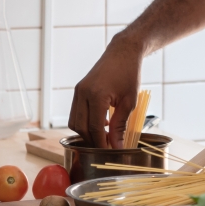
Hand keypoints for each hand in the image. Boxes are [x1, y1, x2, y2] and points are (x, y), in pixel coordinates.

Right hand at [68, 33, 143, 148]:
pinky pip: (75, 112)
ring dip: (87, 132)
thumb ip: (121, 125)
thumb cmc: (129, 74)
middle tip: (108, 146)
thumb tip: (117, 146)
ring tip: (105, 135)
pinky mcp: (78, 90)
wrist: (122, 52)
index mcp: (96, 95)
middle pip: (81, 128)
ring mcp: (78, 91)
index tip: (110, 152)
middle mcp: (82, 93)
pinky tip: (101, 123)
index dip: (102, 143)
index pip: (95, 128)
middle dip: (93, 140)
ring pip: (74, 122)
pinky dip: (85, 122)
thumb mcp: (129, 101)